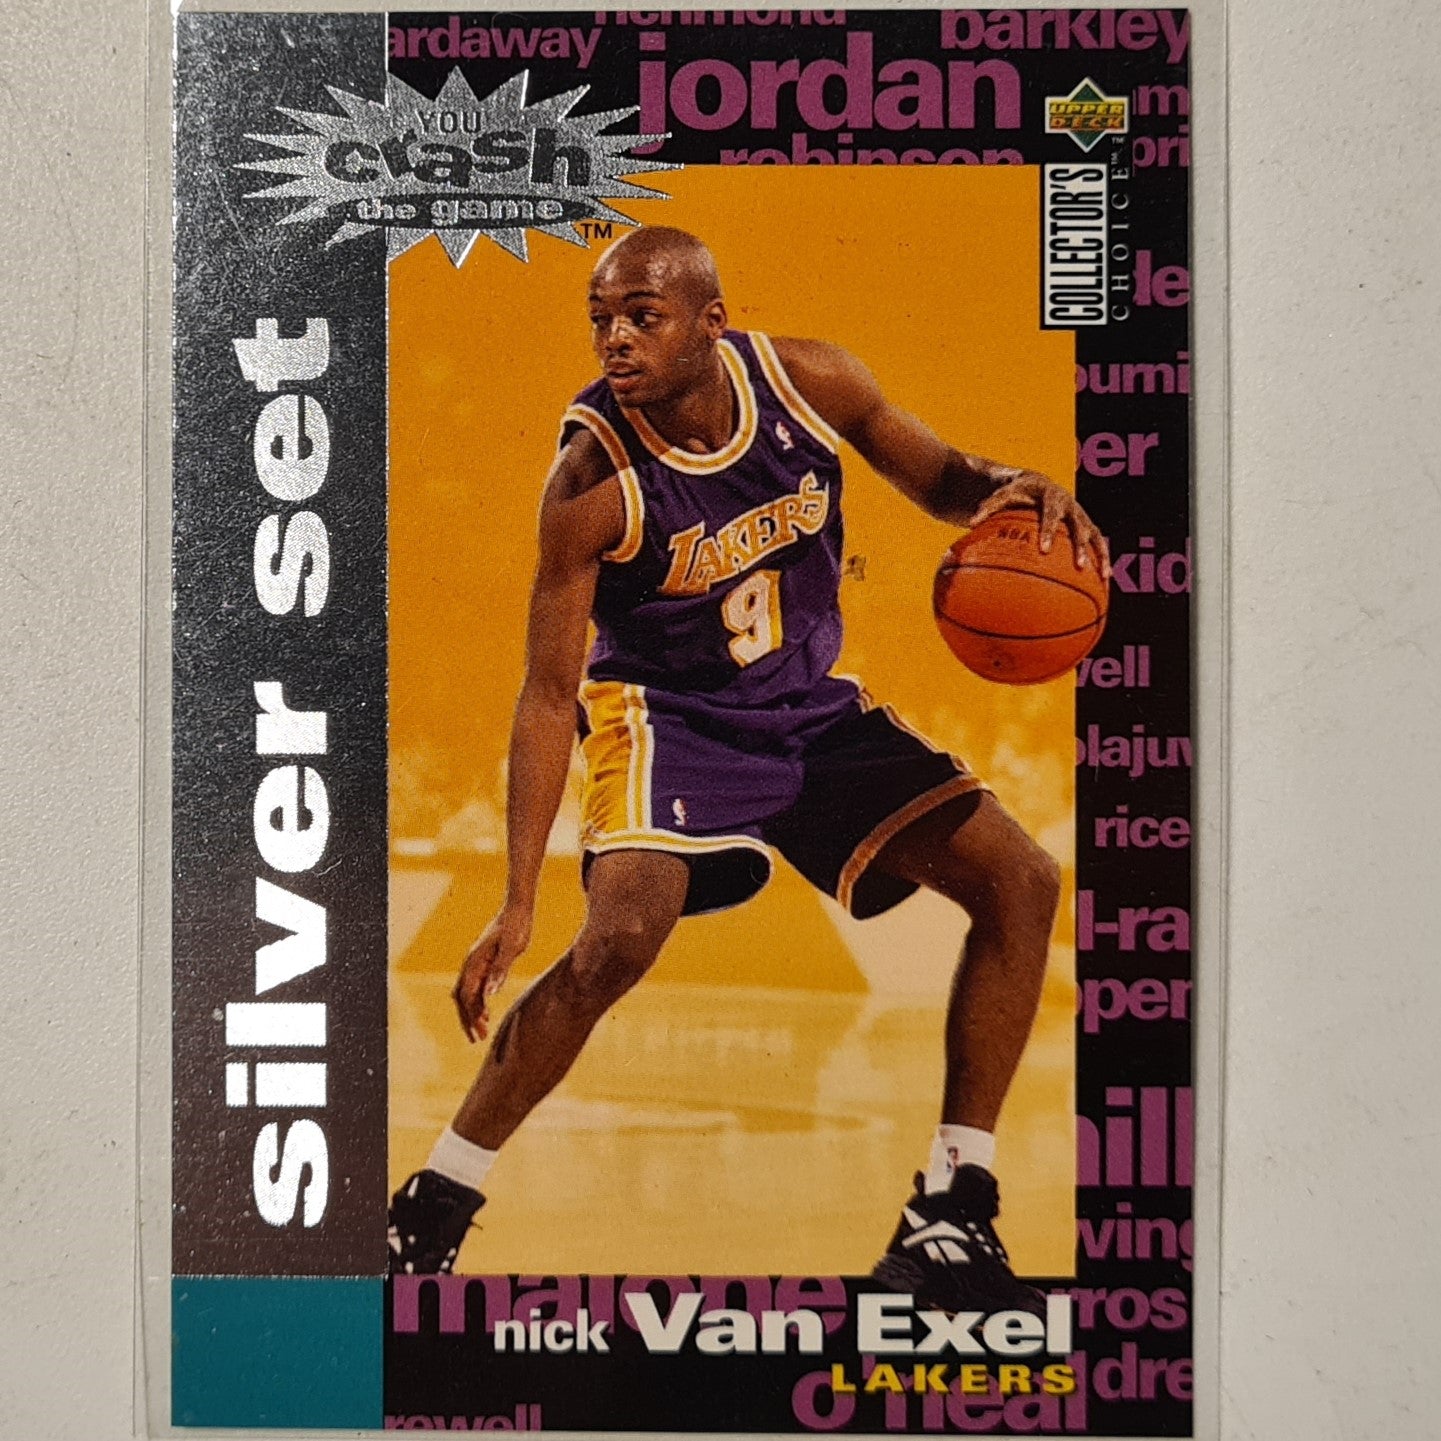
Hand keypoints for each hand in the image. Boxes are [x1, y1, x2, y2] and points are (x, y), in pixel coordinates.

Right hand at [452, 906, 532, 1042]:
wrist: (518, 907)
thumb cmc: (517, 926)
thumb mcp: (512, 948)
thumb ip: (500, 970)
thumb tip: (489, 994)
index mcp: (475, 961)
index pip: (467, 995)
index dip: (471, 1016)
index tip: (480, 1033)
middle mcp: (471, 962)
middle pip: (462, 997)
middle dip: (467, 1019)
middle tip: (477, 1039)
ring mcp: (477, 962)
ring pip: (467, 992)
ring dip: (472, 1012)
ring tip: (481, 1030)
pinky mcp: (484, 961)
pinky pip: (475, 986)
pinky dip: (478, 1001)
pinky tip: (486, 1011)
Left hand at [970, 472, 1110, 578]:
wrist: (1036, 484)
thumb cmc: (1014, 493)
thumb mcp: (1001, 496)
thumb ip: (987, 508)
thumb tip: (969, 524)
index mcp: (1050, 494)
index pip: (1051, 513)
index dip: (1050, 531)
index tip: (1045, 550)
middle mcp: (1070, 503)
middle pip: (1079, 525)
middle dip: (1079, 546)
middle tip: (1078, 565)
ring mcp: (1080, 515)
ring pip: (1094, 535)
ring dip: (1099, 555)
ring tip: (1103, 576)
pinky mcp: (1086, 525)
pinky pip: (1098, 544)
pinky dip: (1102, 560)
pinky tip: (1105, 581)